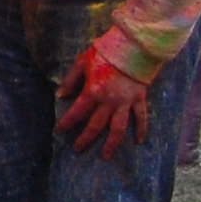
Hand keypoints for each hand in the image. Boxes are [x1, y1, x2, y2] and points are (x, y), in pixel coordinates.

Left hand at [55, 41, 149, 155]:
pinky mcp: (140, 99)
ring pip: (118, 128)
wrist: (132, 46)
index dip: (67, 123)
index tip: (59, 130)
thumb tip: (60, 96)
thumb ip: (70, 80)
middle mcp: (109, 101)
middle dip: (85, 139)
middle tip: (78, 149)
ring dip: (111, 144)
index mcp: (93, 91)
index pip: (77, 112)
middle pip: (96, 126)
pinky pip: (141, 118)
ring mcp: (126, 102)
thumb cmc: (105, 52)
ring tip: (105, 155)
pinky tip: (139, 142)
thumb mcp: (81, 62)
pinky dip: (141, 130)